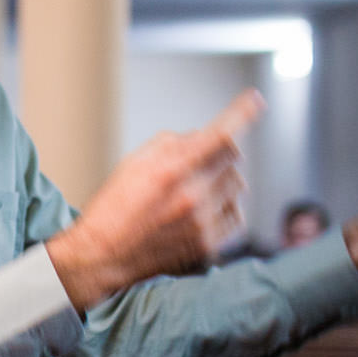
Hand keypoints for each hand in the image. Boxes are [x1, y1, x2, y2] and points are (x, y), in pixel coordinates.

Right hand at [46, 90, 263, 309]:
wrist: (102, 257)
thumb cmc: (114, 209)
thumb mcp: (133, 163)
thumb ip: (171, 144)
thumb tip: (201, 137)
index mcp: (172, 170)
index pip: (219, 134)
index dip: (241, 113)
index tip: (255, 100)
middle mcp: (192, 195)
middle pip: (233, 159)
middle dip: (219, 155)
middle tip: (195, 166)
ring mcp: (203, 222)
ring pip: (237, 187)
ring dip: (222, 182)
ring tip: (194, 194)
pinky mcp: (208, 244)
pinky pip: (236, 216)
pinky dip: (225, 209)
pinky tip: (202, 214)